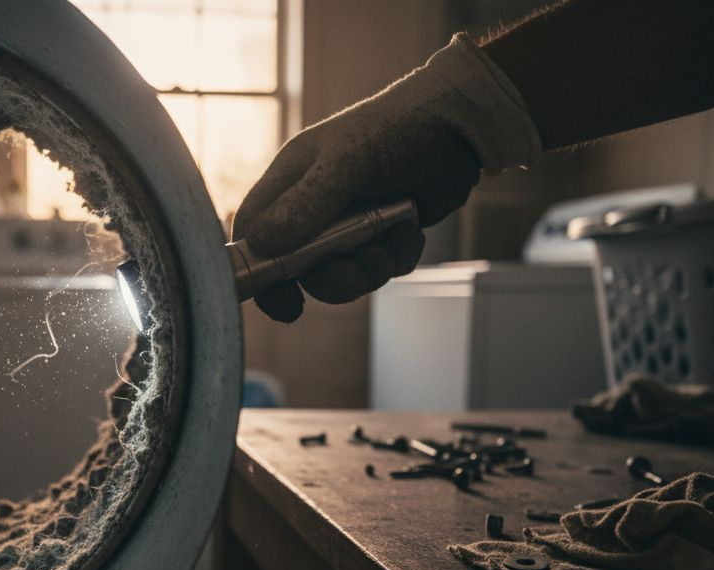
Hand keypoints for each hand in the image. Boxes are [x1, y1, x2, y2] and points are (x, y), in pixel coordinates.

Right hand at [231, 34, 540, 321]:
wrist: (459, 124)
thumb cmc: (395, 127)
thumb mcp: (347, 160)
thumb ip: (308, 202)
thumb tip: (262, 242)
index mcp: (289, 184)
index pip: (254, 236)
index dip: (260, 275)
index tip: (284, 302)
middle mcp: (312, 209)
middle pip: (300, 271)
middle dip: (332, 278)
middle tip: (360, 264)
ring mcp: (347, 226)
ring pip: (342, 276)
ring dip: (369, 270)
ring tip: (392, 240)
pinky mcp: (381, 236)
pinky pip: (381, 270)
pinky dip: (398, 256)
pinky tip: (410, 229)